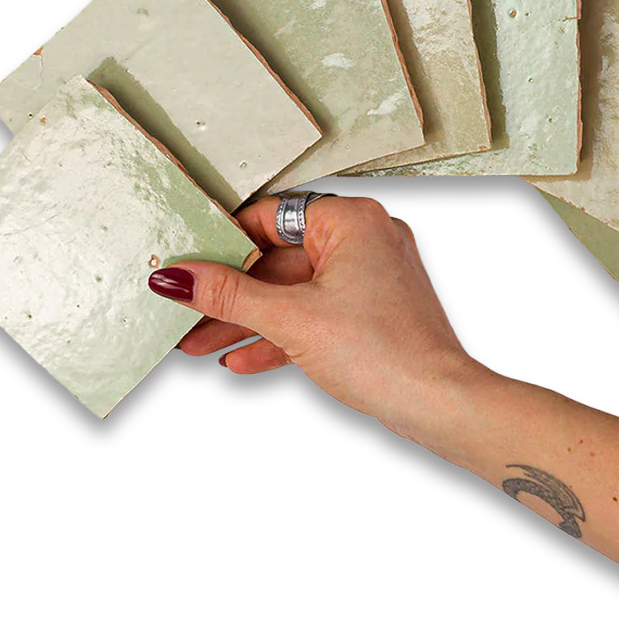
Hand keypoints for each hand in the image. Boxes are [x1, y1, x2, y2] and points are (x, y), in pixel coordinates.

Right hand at [149, 195, 483, 431]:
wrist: (438, 403)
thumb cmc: (386, 351)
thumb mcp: (291, 319)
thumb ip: (230, 296)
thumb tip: (180, 277)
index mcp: (352, 221)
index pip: (272, 216)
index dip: (227, 240)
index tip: (193, 259)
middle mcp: (366, 240)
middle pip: (280, 260)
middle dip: (233, 296)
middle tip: (190, 310)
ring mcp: (372, 278)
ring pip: (296, 293)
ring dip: (250, 321)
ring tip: (204, 344)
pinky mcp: (373, 312)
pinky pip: (317, 315)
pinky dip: (283, 335)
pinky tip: (245, 359)